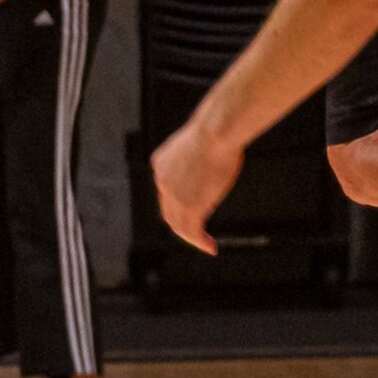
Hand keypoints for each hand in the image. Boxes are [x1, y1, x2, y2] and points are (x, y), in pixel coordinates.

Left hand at [152, 118, 244, 254]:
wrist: (216, 133)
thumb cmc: (216, 131)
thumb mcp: (199, 144)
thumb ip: (199, 157)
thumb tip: (214, 158)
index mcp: (161, 164)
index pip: (166, 192)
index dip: (179, 204)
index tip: (194, 210)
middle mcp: (162, 181)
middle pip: (169, 212)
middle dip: (183, 225)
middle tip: (197, 234)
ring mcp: (174, 195)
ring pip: (178, 225)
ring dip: (191, 237)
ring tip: (205, 244)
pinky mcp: (189, 206)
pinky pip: (192, 231)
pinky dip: (200, 242)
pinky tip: (210, 246)